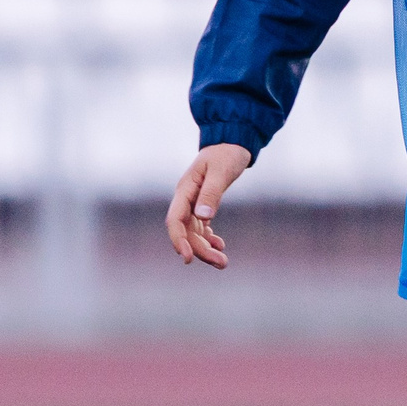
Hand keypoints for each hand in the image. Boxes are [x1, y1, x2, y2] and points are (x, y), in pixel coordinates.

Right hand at [165, 144, 253, 268]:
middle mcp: (185, 199)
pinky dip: (209, 239)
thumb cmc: (227, 154)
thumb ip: (211, 193)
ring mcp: (193, 203)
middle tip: (221, 263)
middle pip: (186, 231)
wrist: (232, 142)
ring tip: (223, 262)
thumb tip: (202, 217)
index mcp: (185, 190)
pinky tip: (220, 245)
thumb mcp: (221, 172)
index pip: (175, 220)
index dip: (178, 240)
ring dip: (206, 248)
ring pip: (193, 233)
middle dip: (200, 250)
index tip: (188, 258)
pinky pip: (201, 228)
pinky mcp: (202, 205)